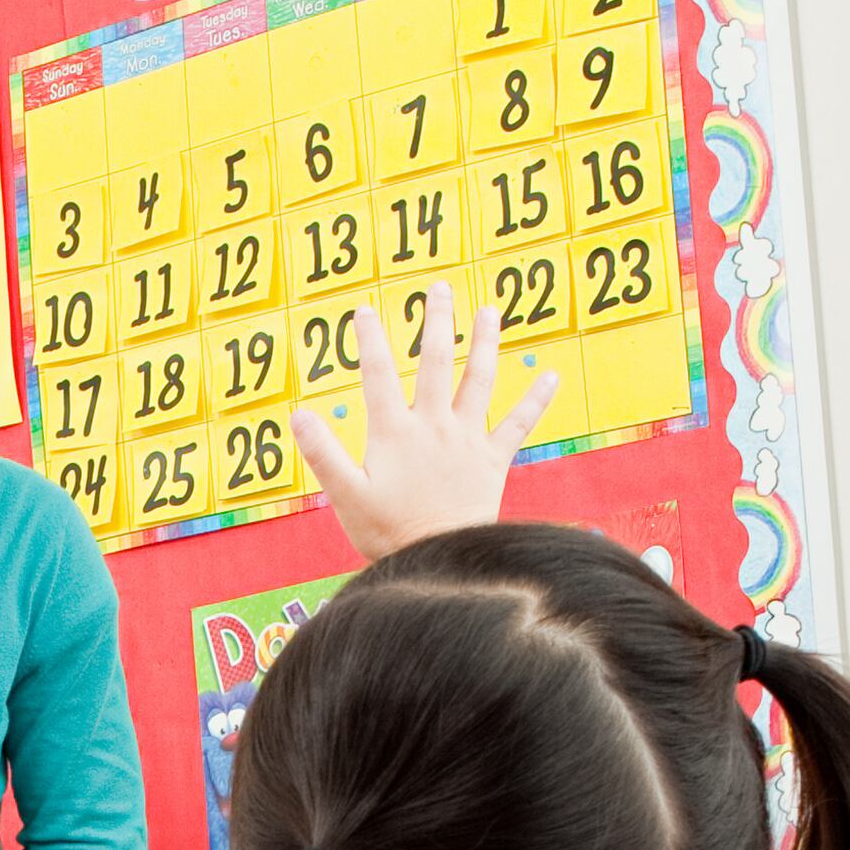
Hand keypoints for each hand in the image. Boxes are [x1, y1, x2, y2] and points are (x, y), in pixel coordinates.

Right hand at [290, 290, 560, 559]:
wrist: (440, 560)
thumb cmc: (387, 533)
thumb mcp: (345, 496)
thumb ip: (323, 454)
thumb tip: (299, 415)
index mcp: (394, 432)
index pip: (378, 374)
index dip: (369, 340)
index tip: (363, 310)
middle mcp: (433, 426)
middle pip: (436, 362)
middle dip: (437, 322)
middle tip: (439, 289)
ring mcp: (466, 440)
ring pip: (479, 380)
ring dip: (484, 343)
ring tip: (489, 312)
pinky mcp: (491, 460)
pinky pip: (517, 424)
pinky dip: (535, 400)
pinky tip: (551, 377)